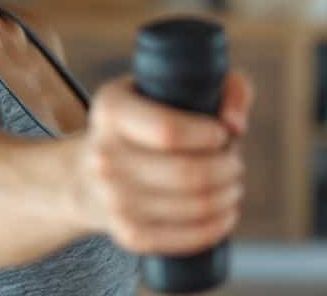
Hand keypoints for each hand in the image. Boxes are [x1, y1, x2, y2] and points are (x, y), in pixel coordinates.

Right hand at [74, 71, 253, 254]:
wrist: (91, 173)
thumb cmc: (149, 123)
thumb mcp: (175, 88)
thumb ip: (226, 87)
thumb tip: (235, 125)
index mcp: (111, 110)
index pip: (169, 131)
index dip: (211, 135)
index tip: (222, 133)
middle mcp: (103, 156)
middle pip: (188, 173)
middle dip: (228, 167)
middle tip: (233, 161)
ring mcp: (112, 200)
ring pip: (194, 206)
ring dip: (228, 196)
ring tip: (231, 184)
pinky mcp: (127, 234)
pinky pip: (184, 239)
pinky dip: (216, 227)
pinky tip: (226, 213)